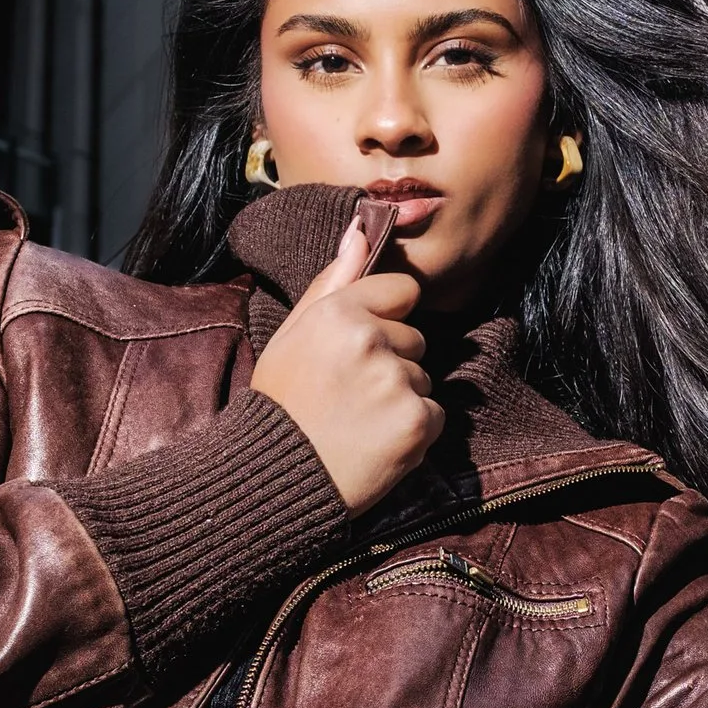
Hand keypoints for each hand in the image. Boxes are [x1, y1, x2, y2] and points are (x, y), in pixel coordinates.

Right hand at [250, 219, 444, 515]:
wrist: (273, 479)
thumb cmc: (281, 403)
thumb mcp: (292, 334)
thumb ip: (332, 280)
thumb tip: (362, 228)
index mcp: (338, 312)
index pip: (403, 292)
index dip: (383, 319)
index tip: (357, 348)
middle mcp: (371, 341)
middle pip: (415, 338)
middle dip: (391, 362)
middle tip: (348, 393)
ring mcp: (397, 382)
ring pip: (423, 377)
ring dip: (400, 398)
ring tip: (358, 420)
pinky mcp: (416, 423)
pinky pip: (434, 414)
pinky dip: (412, 431)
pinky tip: (375, 442)